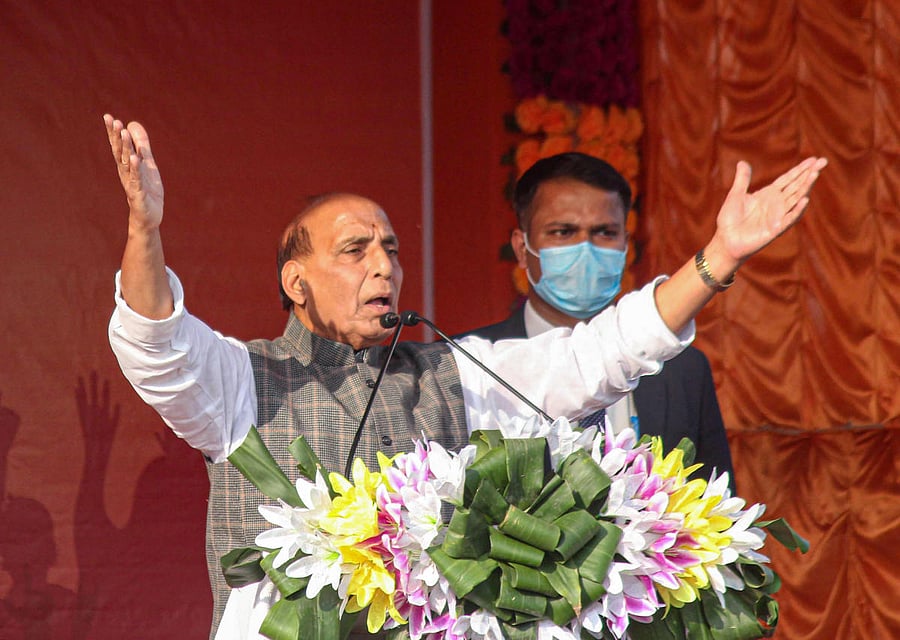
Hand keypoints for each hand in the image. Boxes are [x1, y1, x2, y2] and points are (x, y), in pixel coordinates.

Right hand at [103, 114, 163, 230]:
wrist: (149, 216)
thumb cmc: (147, 189)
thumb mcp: (147, 163)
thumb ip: (141, 145)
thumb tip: (132, 123)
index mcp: (127, 165)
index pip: (118, 146)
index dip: (113, 132)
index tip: (108, 117)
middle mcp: (126, 172)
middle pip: (119, 152)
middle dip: (116, 136)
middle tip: (114, 121)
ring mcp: (131, 182)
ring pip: (127, 163)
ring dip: (125, 148)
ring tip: (123, 132)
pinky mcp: (139, 193)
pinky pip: (137, 179)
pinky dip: (136, 168)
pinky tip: (135, 157)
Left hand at [711, 157, 827, 265]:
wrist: (726, 240)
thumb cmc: (730, 219)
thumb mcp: (735, 195)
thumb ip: (742, 180)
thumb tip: (742, 162)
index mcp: (769, 194)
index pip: (788, 179)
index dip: (800, 170)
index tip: (814, 159)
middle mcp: (777, 204)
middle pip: (796, 186)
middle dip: (809, 174)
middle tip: (823, 161)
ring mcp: (778, 216)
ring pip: (796, 198)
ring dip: (806, 186)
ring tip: (815, 173)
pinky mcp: (775, 229)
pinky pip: (789, 218)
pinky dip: (797, 210)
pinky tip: (805, 199)